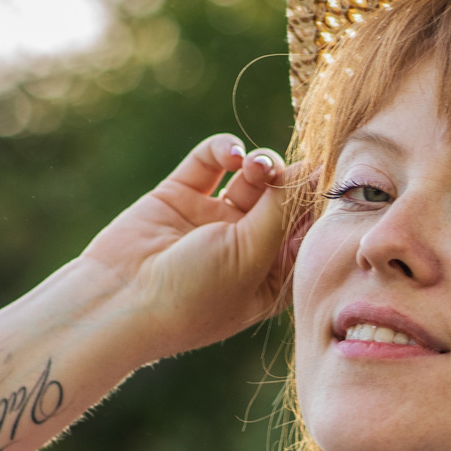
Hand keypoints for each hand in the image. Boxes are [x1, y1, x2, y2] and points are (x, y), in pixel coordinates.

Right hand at [81, 134, 304, 357]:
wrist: (121, 300)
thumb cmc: (194, 295)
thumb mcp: (251, 256)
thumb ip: (282, 211)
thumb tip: (312, 171)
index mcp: (270, 276)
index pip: (306, 229)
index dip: (316, 202)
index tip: (330, 177)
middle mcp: (244, 247)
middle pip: (282, 199)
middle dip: (288, 180)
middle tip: (282, 172)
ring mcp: (212, 220)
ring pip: (251, 177)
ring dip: (261, 164)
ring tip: (256, 166)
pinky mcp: (180, 196)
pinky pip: (210, 162)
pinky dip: (224, 150)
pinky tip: (232, 154)